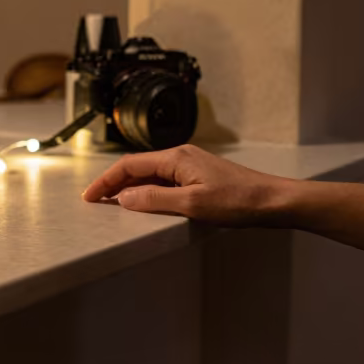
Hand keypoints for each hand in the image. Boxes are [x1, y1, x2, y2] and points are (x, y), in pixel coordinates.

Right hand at [82, 144, 292, 224]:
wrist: (275, 201)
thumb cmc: (239, 201)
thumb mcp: (192, 204)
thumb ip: (154, 199)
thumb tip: (123, 197)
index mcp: (175, 158)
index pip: (128, 166)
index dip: (105, 181)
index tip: (89, 197)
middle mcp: (180, 157)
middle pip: (137, 168)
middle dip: (113, 184)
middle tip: (95, 202)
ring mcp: (190, 166)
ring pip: (150, 175)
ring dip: (130, 189)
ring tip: (114, 206)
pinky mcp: (199, 177)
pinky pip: (164, 182)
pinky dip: (148, 192)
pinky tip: (146, 205)